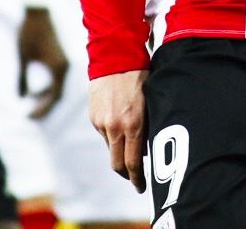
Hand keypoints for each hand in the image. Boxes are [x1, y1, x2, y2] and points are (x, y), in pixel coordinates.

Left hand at [17, 7, 68, 119]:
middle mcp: (64, 67)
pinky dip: (46, 88)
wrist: (38, 12)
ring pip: (57, 88)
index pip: (55, 97)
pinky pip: (55, 80)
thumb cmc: (28, 33)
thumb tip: (21, 97)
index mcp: (58, 68)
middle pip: (57, 95)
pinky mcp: (60, 59)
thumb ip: (22, 79)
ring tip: (29, 103)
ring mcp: (63, 63)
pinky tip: (33, 92)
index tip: (28, 117)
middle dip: (44, 107)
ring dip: (45, 97)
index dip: (43, 109)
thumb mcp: (23, 58)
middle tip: (28, 116)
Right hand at [88, 69, 148, 191]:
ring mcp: (102, 122)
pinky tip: (119, 121)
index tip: (142, 187)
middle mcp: (115, 127)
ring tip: (130, 140)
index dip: (137, 179)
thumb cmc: (142, 78)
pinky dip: (112, 134)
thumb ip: (148, 128)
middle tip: (134, 177)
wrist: (117, 57)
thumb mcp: (151, 104)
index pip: (133, 164)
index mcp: (134, 125)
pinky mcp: (93, 116)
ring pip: (111, 147)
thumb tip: (145, 151)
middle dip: (126, 174)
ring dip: (120, 150)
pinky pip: (103, 133)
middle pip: (117, 164)